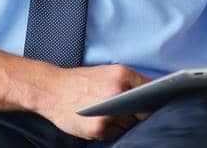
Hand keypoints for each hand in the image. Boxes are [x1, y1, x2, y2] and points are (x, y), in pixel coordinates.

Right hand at [30, 62, 149, 140]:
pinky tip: (101, 121)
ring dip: (125, 123)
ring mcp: (109, 112)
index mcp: (121, 75)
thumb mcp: (106, 72)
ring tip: (110, 114)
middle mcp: (117, 92)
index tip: (155, 103)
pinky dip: (112, 130)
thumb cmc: (79, 81)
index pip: (152, 90)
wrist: (51, 90)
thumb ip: (128, 82)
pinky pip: (116, 134)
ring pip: (130, 125)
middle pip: (143, 111)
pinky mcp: (99, 128)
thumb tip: (152, 96)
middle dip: (139, 113)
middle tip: (127, 110)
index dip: (155, 99)